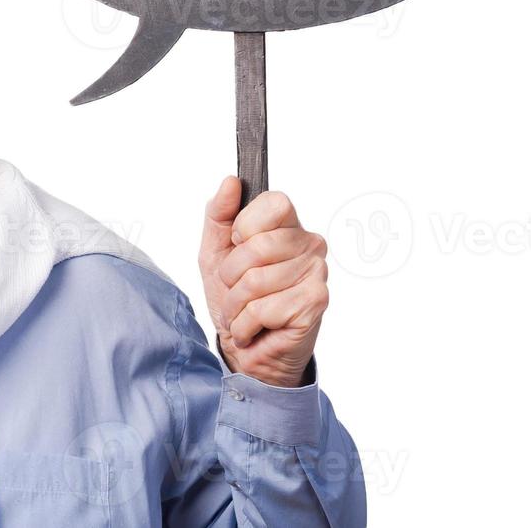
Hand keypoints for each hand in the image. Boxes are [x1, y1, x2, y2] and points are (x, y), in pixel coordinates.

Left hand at [197, 176, 327, 387]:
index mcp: (288, 226)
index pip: (273, 202)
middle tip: (235, 289)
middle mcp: (310, 244)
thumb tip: (231, 182)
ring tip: (244, 312)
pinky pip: (263, 308)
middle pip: (257, 245)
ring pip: (255, 280)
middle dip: (231, 275)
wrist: (244, 349)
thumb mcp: (215, 252)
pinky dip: (247, 323)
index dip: (245, 226)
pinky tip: (256, 327)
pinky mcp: (315, 303)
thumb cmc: (234, 298)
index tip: (238, 245)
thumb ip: (219, 215)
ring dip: (236, 305)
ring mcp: (316, 273)